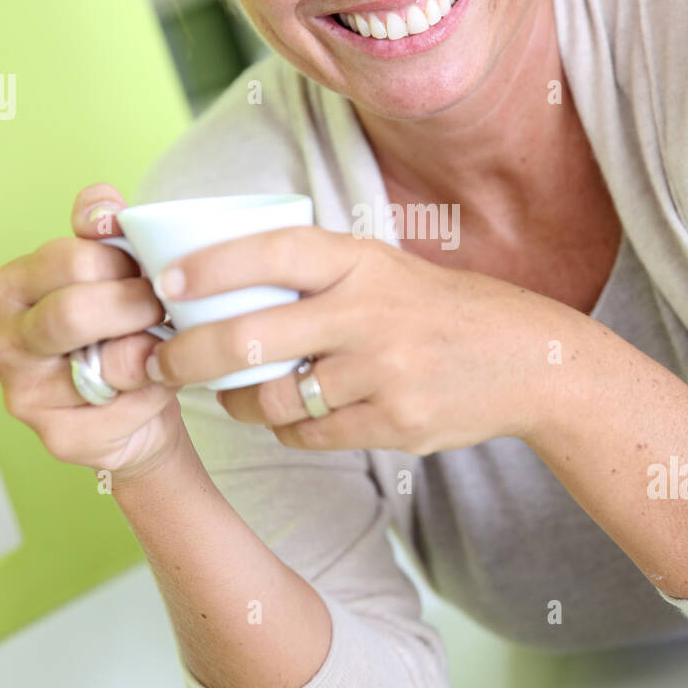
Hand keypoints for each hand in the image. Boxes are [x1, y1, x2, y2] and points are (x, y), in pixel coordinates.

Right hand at [0, 183, 186, 481]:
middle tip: (164, 308)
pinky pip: (126, 409)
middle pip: (76, 312)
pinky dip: (156, 395)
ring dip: (152, 353)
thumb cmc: (121, 329)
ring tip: (163, 347)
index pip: (69, 259)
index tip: (148, 271)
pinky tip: (156, 388)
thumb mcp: (112, 272)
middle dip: (137, 306)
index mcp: (9, 289)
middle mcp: (4, 344)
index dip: (124, 263)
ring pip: (109, 365)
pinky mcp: (59, 439)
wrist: (138, 408)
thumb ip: (102, 232)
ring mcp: (25, 397)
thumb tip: (103, 204)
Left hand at [144, 226, 546, 452]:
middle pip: (253, 338)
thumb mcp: (386, 268)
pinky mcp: (397, 423)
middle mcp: (371, 313)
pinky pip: (312, 434)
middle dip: (190, 356)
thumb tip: (222, 287)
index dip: (213, 266)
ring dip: (238, 402)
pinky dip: (288, 429)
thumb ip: (320, 274)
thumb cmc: (439, 309)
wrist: (527, 361)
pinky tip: (290, 416)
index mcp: (364, 262)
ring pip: (277, 398)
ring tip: (227, 396)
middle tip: (160, 363)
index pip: (274, 253)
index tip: (165, 282)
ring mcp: (385, 372)